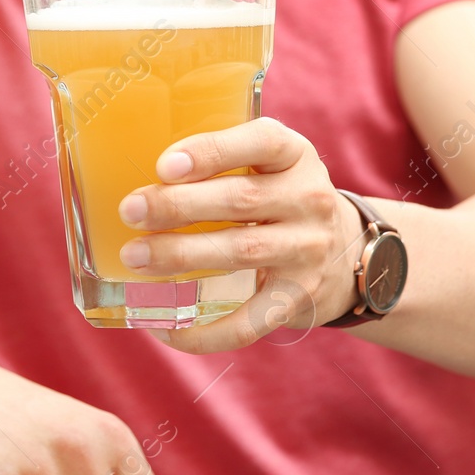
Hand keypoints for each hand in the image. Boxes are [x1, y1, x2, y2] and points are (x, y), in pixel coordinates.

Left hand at [116, 117, 368, 352]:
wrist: (343, 251)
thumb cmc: (277, 197)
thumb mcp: (265, 163)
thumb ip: (218, 160)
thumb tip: (134, 174)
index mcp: (295, 155)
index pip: (261, 142)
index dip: (211, 152)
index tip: (164, 165)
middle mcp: (309, 199)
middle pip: (241, 200)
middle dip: (178, 206)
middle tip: (131, 211)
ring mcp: (307, 250)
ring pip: (241, 251)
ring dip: (182, 255)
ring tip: (135, 256)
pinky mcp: (298, 298)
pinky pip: (249, 322)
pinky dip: (205, 332)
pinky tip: (166, 328)